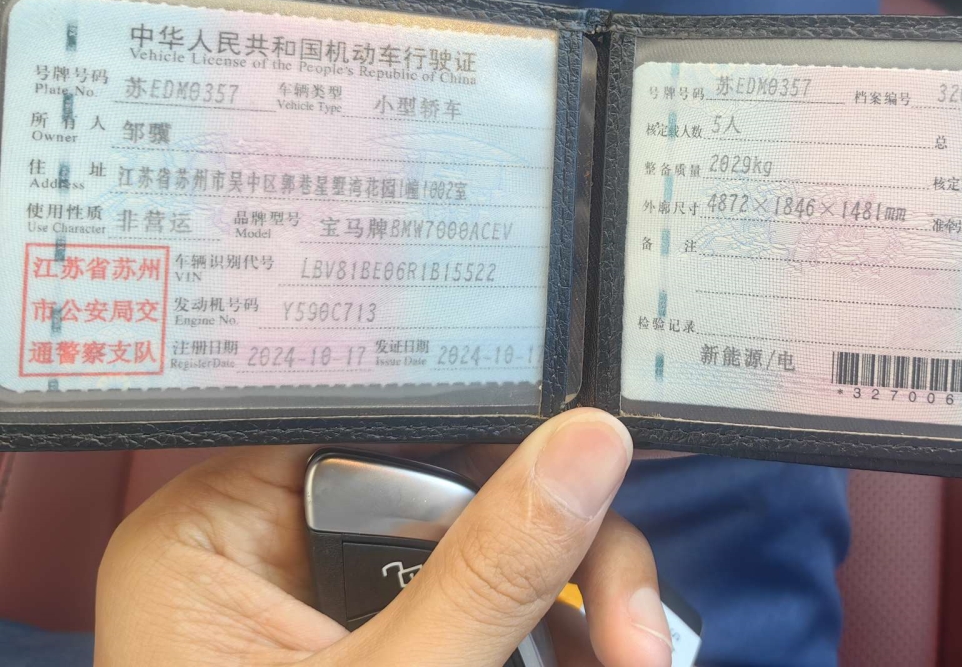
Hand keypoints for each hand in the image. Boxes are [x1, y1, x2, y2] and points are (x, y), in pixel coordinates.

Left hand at [95, 409, 671, 666]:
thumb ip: (490, 569)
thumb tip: (593, 438)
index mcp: (219, 530)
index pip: (372, 421)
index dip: (488, 423)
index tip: (593, 448)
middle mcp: (272, 549)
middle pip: (448, 485)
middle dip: (556, 547)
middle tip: (632, 631)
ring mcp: (331, 604)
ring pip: (485, 549)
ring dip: (576, 605)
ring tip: (639, 656)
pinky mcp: (388, 647)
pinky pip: (484, 610)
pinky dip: (550, 642)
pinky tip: (612, 659)